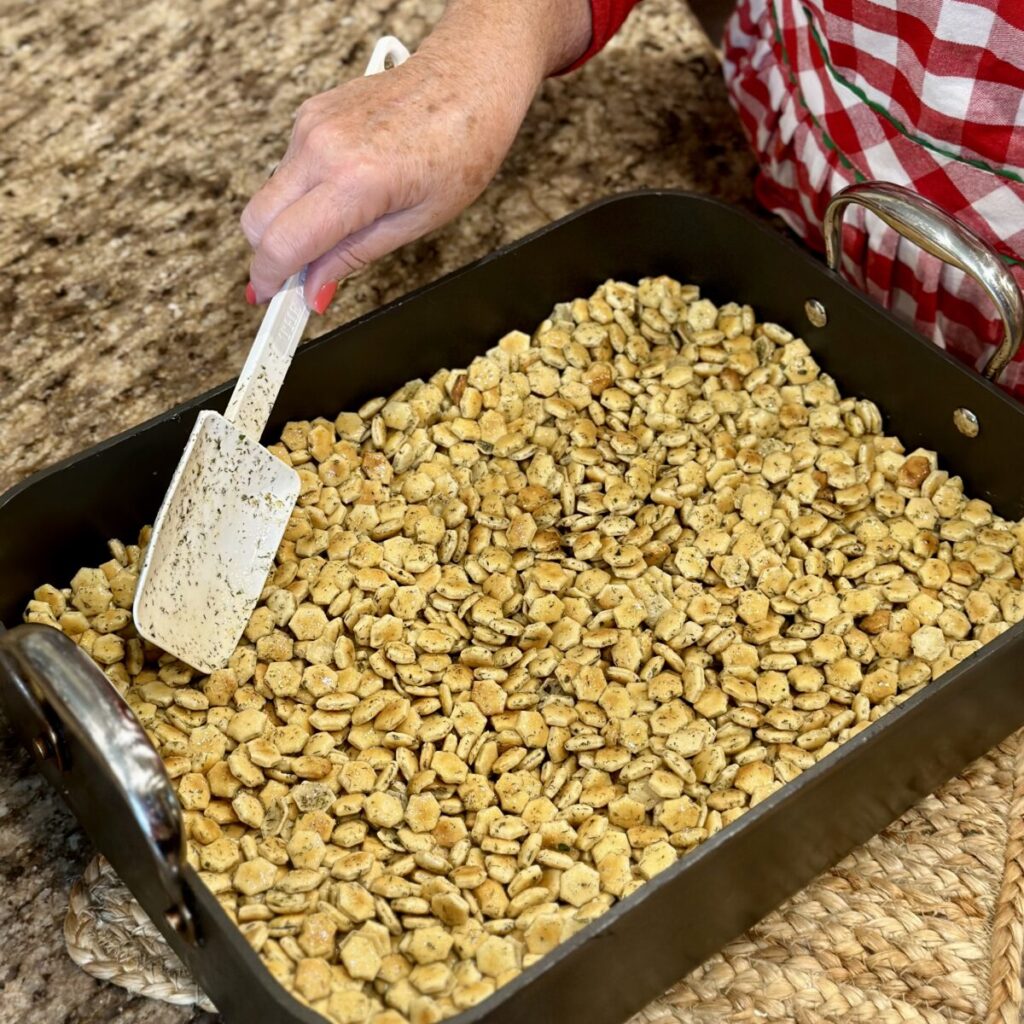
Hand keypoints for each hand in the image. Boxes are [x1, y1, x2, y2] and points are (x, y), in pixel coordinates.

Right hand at [240, 0, 591, 312]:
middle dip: (271, 256)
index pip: (281, 244)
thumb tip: (315, 291)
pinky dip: (303, 193)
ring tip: (342, 230)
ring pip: (271, 195)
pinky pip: (288, 168)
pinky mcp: (311, 113)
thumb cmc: (461, 146)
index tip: (271, 300)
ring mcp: (311, 124)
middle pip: (257, 220)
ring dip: (291, 223)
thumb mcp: (416, 222)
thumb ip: (353, 257)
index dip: (269, 280)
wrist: (471, 78)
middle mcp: (321, 147)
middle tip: (303, 278)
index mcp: (354, 180)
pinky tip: (345, 194)